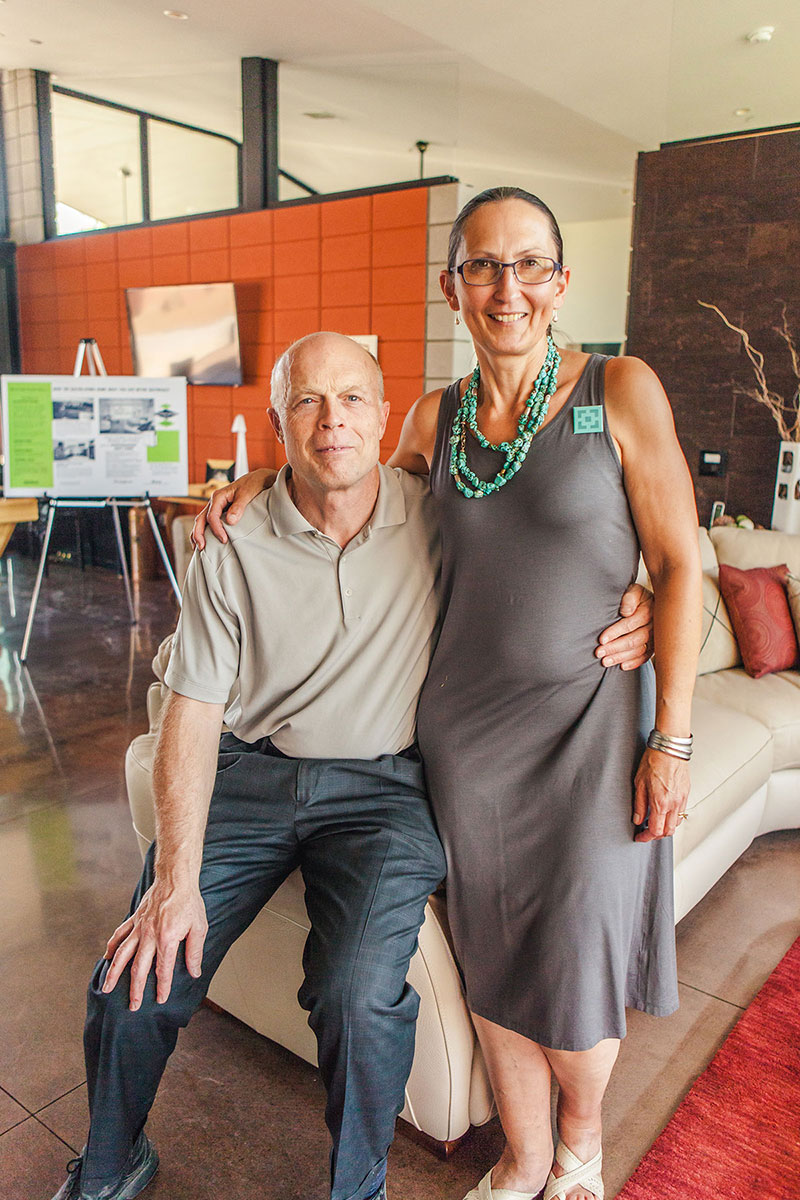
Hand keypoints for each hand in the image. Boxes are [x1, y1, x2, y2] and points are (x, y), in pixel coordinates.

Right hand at [102, 881, 207, 1009]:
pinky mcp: (134, 919)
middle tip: (133, 1006)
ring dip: (114, 973)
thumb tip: (194, 972)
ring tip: (106, 988)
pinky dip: (112, 947)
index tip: (160, 999)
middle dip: (135, 989)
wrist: (176, 877)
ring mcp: (139, 927)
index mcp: (167, 938)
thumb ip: (194, 951)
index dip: (163, 986)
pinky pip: (120, 934)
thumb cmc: (189, 902)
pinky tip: (107, 958)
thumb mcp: (199, 927)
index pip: (164, 969)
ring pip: (122, 954)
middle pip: (139, 968)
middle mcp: (149, 935)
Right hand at [191, 469, 272, 549]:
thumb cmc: (252, 485)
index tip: (224, 540)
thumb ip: (239, 507)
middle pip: (201, 519)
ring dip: (198, 534)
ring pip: (202, 521)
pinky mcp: (220, 511)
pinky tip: (205, 542)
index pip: (212, 516)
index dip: (216, 529)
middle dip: (199, 534)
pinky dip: (204, 531)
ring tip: (199, 548)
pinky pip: (208, 522)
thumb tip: (230, 521)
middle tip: (202, 547)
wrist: (257, 479)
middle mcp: (214, 502)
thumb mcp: (247, 494)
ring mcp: (215, 507)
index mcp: (218, 496)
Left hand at [596, 583, 652, 669]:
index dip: (615, 632)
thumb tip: (626, 611)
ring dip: (621, 657)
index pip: (630, 624)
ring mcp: (656, 637)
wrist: (649, 600)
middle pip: (634, 639)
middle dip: (615, 648)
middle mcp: (655, 625)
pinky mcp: (655, 645)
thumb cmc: (636, 595)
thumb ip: (630, 597)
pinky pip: (646, 656)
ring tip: (605, 661)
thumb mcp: (634, 590)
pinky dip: (634, 662)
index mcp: (649, 610)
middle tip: (599, 653)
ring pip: (639, 650)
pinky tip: (622, 666)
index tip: (601, 639)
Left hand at [632, 747, 689, 841]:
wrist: (670, 747)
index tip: (639, 837)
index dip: (646, 837)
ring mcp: (682, 799)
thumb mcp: (639, 782)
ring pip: (676, 823)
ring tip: (654, 821)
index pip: (655, 830)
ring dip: (665, 827)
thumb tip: (637, 818)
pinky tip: (664, 811)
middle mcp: (673, 804)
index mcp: (660, 803)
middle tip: (646, 831)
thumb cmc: (654, 760)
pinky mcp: (686, 793)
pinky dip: (672, 817)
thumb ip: (639, 804)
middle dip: (656, 835)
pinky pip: (681, 812)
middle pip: (668, 831)